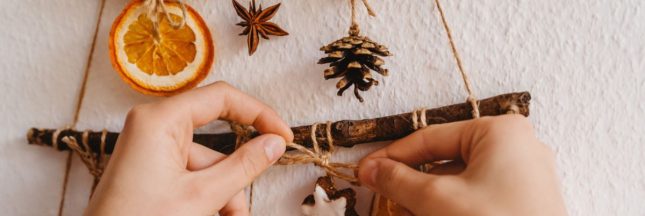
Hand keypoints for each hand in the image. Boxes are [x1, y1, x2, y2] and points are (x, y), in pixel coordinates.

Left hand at [86, 82, 293, 215]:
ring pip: (207, 167)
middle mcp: (153, 127)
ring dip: (222, 197)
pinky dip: (205, 199)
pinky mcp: (151, 169)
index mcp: (159, 120)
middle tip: (246, 206)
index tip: (283, 137)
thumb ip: (243, 166)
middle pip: (216, 143)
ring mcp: (151, 149)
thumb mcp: (200, 196)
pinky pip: (191, 177)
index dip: (259, 114)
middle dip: (234, 180)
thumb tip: (274, 143)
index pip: (221, 97)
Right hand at [358, 115, 566, 215]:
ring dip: (427, 198)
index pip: (430, 137)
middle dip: (411, 181)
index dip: (392, 156)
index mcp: (501, 132)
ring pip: (459, 180)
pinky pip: (476, 196)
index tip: (366, 171)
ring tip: (403, 212)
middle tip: (382, 193)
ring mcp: (523, 177)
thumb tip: (372, 170)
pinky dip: (450, 206)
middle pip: (445, 159)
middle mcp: (516, 148)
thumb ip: (399, 180)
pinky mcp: (522, 202)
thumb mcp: (437, 200)